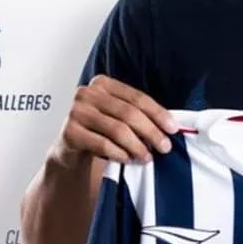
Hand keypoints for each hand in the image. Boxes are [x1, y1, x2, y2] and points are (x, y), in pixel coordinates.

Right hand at [52, 74, 179, 165]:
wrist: (70, 148)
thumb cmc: (100, 129)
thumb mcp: (117, 115)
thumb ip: (137, 114)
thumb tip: (169, 127)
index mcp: (103, 83)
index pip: (137, 97)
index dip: (158, 113)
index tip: (173, 129)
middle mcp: (87, 93)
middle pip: (129, 113)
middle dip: (151, 132)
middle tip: (165, 147)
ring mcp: (76, 112)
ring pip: (117, 129)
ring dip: (137, 146)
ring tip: (147, 157)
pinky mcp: (69, 132)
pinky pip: (102, 144)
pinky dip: (119, 153)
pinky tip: (128, 159)